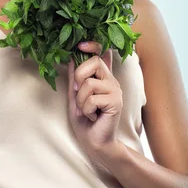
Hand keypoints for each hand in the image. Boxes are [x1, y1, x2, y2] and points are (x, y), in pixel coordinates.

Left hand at [67, 41, 122, 158]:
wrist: (94, 142)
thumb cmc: (84, 120)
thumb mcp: (75, 95)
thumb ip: (74, 78)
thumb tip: (71, 57)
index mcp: (102, 77)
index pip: (103, 53)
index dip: (93, 45)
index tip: (80, 45)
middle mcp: (111, 81)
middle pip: (94, 62)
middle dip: (79, 77)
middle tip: (78, 92)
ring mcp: (115, 91)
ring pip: (89, 83)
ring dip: (81, 100)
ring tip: (85, 110)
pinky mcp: (116, 102)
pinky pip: (93, 98)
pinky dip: (86, 109)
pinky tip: (92, 116)